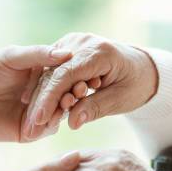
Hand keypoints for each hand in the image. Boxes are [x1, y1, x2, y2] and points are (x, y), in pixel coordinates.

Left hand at [0, 45, 71, 141]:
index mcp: (39, 74)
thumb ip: (39, 55)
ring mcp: (35, 114)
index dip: (73, 75)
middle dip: (72, 94)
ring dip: (63, 110)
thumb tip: (68, 53)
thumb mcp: (11, 57)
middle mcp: (40, 94)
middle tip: (79, 91)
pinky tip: (52, 119)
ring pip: (57, 114)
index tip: (84, 73)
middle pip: (64, 96)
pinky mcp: (27, 132)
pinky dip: (50, 125)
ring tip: (66, 104)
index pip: (63, 75)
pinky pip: (45, 130)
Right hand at [23, 33, 157, 139]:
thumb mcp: (120, 100)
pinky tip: (35, 109)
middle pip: (52, 73)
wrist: (141, 67)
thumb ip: (95, 108)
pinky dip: (44, 90)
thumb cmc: (134, 84)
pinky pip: (50, 71)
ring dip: (39, 98)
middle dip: (40, 102)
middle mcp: (82, 42)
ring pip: (47, 72)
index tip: (39, 120)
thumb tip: (72, 123)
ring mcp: (72, 43)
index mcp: (98, 52)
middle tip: (30, 128)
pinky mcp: (66, 49)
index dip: (50, 98)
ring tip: (31, 123)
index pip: (65, 75)